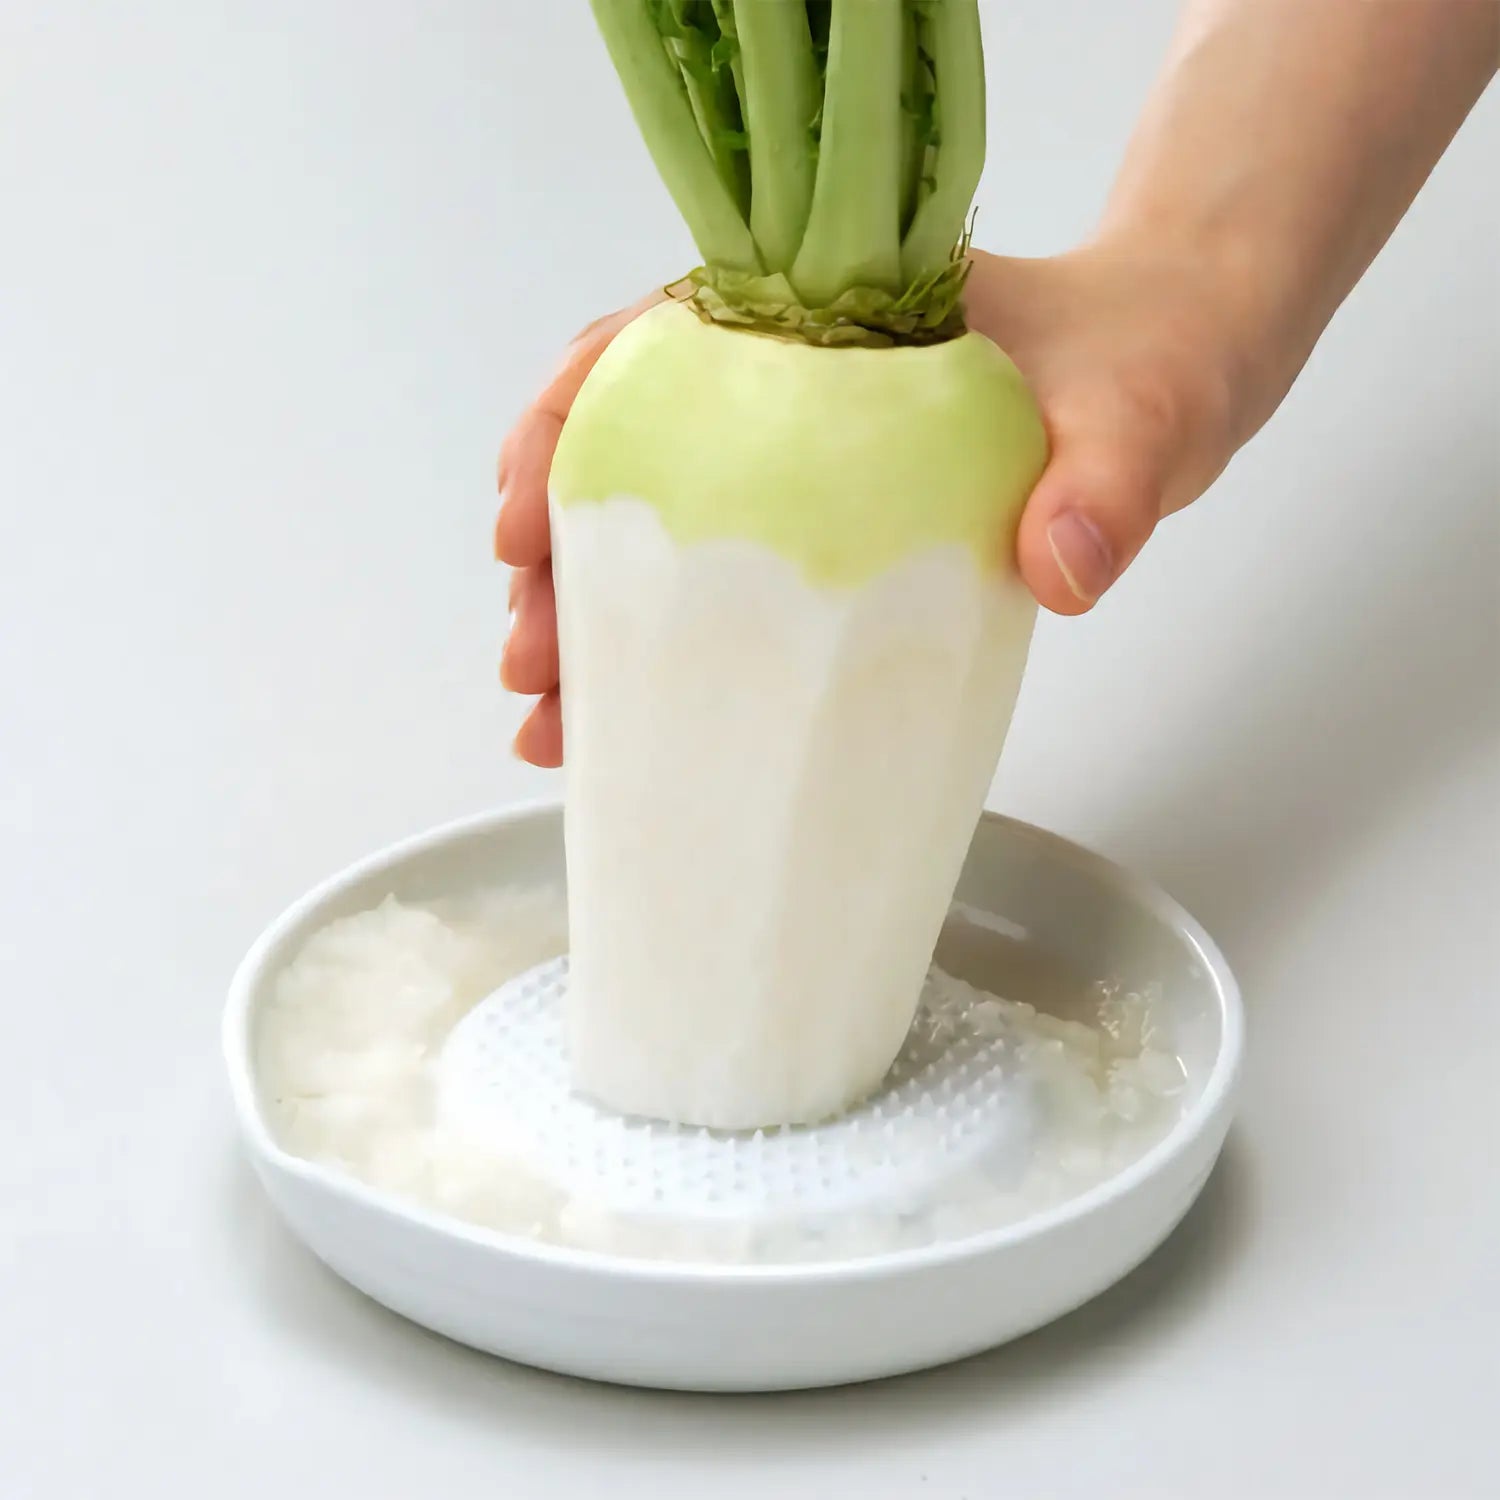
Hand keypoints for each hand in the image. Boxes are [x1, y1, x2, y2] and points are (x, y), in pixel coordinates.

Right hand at [495, 244, 1255, 765]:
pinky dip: (665, 651)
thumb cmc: (1145, 364)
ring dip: (589, 626)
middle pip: (622, 459)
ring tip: (555, 726)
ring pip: (656, 533)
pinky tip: (631, 726)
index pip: (646, 351)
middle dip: (555, 565)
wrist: (1177, 373)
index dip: (561, 433)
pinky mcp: (830, 531)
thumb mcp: (1139, 412)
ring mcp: (799, 463)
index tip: (522, 525)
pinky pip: (726, 583)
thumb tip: (1061, 567)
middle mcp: (783, 388)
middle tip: (531, 669)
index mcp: (821, 322)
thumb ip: (1105, 478)